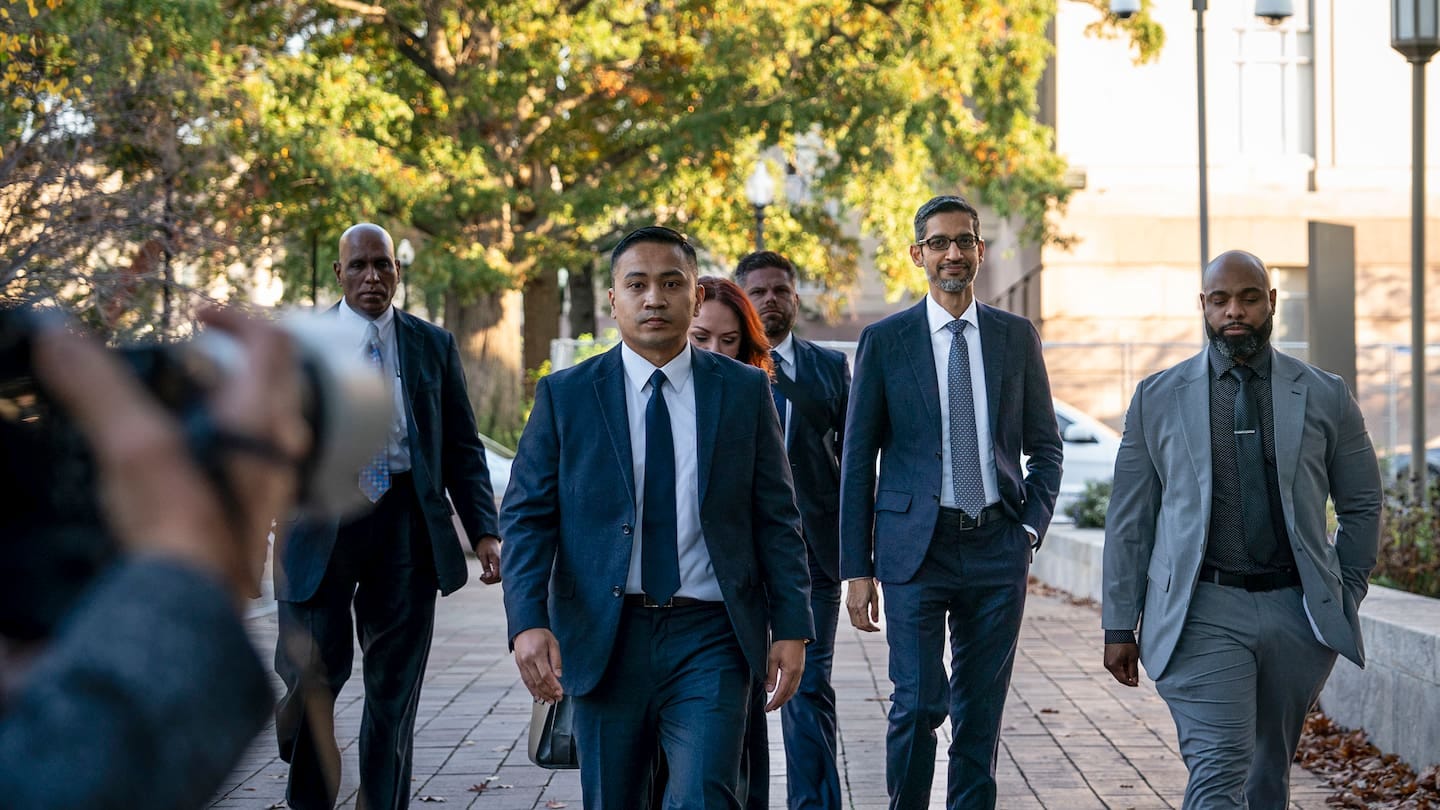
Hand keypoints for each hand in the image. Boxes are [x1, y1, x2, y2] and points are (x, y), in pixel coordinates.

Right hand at [32, 307, 308, 606]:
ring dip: (221, 411)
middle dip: (227, 367)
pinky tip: (178, 466)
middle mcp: (277, 448)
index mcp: (261, 417)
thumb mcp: (131, 441)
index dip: (238, 317)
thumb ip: (96, 385)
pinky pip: (245, 469)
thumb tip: (57, 332)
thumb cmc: (176, 519)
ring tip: (170, 414)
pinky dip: (216, 452)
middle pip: (269, 386)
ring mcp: (271, 487)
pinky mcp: (254, 520)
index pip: (271, 343)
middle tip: (181, 368)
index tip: (199, 314)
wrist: (194, 601)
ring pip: (259, 430)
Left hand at [474, 535, 500, 583]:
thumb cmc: (484, 545)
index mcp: (498, 560)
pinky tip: (487, 574)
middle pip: (499, 577)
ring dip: (491, 579)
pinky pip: (499, 572)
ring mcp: (502, 564)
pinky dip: (492, 575)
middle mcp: (502, 563)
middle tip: (481, 578)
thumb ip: (486, 566)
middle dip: (490, 580)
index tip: (482, 577)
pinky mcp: (500, 564)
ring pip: (499, 576)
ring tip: (483, 576)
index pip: (497, 575)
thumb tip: (488, 576)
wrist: (487, 538)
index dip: (489, 579)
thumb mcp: (483, 556)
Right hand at [513, 627, 563, 702]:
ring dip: (541, 694)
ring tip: (549, 700)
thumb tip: (558, 676)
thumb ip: (556, 660)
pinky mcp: (519, 666)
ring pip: (531, 684)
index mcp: (537, 654)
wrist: (525, 628)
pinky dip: (532, 690)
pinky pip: (525, 680)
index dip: (554, 686)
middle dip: (549, 692)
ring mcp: (522, 664)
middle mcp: (527, 660)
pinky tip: (538, 695)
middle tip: (557, 698)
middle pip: (538, 682)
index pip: (546, 675)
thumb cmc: (540, 634)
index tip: (560, 692)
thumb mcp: (553, 643)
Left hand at [763, 639, 805, 710]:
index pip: (782, 692)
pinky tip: (784, 692)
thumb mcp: (772, 659)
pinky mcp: (800, 668)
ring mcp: (800, 672)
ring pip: (793, 690)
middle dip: (779, 703)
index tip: (767, 709)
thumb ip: (771, 675)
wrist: (794, 632)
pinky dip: (789, 692)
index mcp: (790, 672)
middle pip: (788, 694)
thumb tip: (769, 691)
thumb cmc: (782, 643)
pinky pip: (795, 684)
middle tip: (769, 709)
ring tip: (775, 704)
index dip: (774, 702)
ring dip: (784, 698)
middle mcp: (797, 674)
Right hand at [845, 577, 881, 631]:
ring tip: (870, 625)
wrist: (858, 574)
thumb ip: (875, 611)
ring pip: (854, 622)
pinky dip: (857, 620)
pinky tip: (864, 618)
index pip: (865, 624)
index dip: (872, 629)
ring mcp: (849, 606)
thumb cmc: (867, 583)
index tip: (878, 629)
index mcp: (860, 607)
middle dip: (867, 629)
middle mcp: (853, 608)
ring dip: (862, 626)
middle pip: (858, 625)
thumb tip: (876, 621)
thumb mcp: (875, 597)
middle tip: (874, 629)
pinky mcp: (847, 603)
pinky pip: (852, 616)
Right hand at [1104, 642, 1139, 686]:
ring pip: (1117, 672)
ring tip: (1132, 667)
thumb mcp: (1133, 658)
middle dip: (1128, 678)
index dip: (1131, 683)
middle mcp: (1108, 665)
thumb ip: (1134, 671)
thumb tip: (1135, 681)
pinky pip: (1114, 667)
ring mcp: (1106, 661)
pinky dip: (1121, 668)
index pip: (1122, 680)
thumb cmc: (1126, 643)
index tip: (1137, 684)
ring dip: (1125, 673)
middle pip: (1119, 677)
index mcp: (1114, 666)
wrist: (1117, 630)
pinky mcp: (1107, 658)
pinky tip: (1127, 663)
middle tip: (1137, 677)